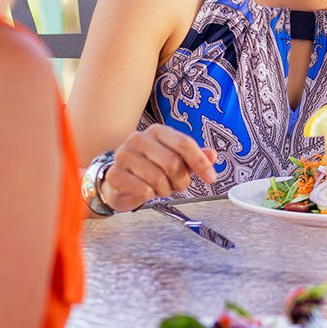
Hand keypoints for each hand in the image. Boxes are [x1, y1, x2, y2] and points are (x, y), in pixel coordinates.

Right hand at [100, 125, 216, 211]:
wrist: (120, 182)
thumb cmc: (151, 168)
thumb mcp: (176, 160)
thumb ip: (195, 158)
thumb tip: (212, 155)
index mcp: (157, 131)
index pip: (184, 143)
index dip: (201, 162)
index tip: (211, 178)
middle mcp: (138, 138)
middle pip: (173, 162)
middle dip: (182, 181)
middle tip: (179, 186)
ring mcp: (123, 155)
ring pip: (158, 178)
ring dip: (165, 190)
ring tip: (161, 188)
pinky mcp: (114, 174)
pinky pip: (143, 190)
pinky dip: (150, 196)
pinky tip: (146, 191)